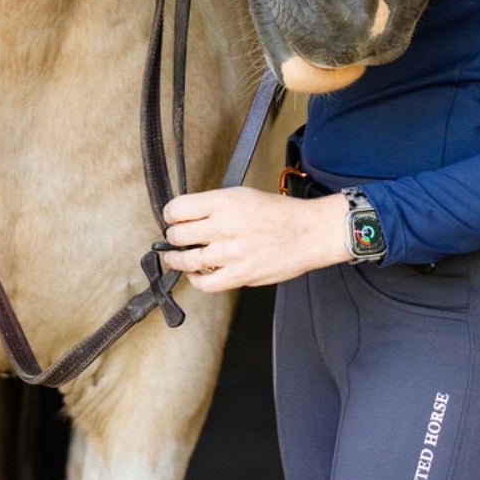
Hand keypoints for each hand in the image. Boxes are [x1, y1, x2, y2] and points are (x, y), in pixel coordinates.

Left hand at [159, 185, 350, 291]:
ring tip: (176, 257)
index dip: (170, 214)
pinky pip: (204, 284)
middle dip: (173, 236)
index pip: (177, 208)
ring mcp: (229, 253)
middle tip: (176, 237)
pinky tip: (196, 274)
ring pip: (185, 260)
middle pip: (177, 235)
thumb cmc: (280, 213)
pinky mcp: (238, 276)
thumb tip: (190, 216)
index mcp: (223, 202)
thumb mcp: (244, 195)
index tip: (172, 217)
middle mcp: (222, 226)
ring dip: (176, 259)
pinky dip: (195, 280)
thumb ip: (215, 205)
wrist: (309, 232)